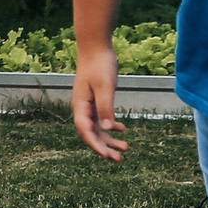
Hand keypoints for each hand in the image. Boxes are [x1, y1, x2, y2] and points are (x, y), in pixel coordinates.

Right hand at [70, 45, 127, 161]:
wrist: (96, 48)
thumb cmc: (99, 65)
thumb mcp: (105, 86)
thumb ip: (106, 107)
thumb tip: (108, 129)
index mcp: (80, 106)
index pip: (85, 131)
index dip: (95, 145)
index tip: (106, 156)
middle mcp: (82, 109)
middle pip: (91, 134)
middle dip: (104, 148)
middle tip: (118, 159)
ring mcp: (89, 105)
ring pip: (98, 129)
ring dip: (110, 140)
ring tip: (126, 149)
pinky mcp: (96, 101)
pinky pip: (102, 119)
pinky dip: (112, 127)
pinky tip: (123, 130)